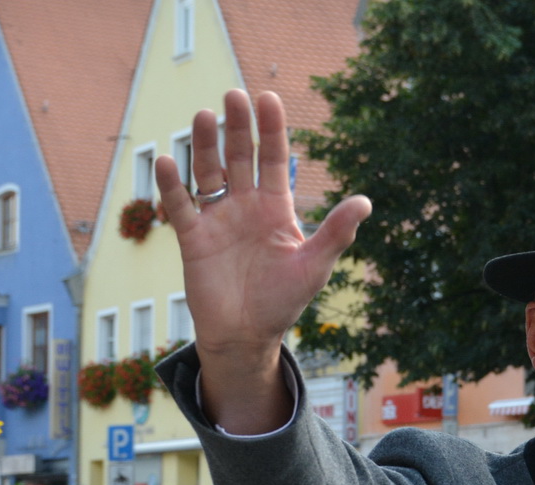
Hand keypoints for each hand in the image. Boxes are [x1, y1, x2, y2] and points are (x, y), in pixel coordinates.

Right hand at [155, 90, 370, 384]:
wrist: (247, 337)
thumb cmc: (283, 302)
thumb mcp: (314, 266)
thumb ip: (336, 233)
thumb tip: (365, 202)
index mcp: (275, 208)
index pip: (273, 159)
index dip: (271, 130)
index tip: (268, 99)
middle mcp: (245, 206)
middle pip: (239, 157)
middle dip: (237, 128)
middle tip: (233, 96)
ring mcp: (218, 220)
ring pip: (208, 173)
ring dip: (205, 145)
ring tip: (204, 116)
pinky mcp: (194, 239)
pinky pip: (181, 207)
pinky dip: (172, 186)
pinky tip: (168, 161)